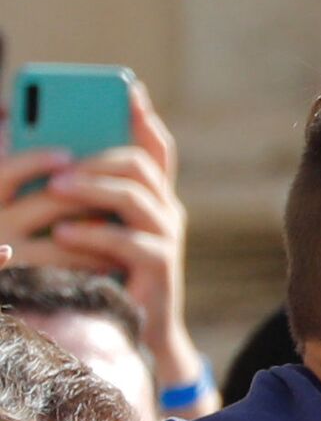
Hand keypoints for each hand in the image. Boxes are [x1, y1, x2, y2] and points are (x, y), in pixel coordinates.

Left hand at [31, 84, 201, 394]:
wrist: (140, 331)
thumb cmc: (111, 275)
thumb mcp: (101, 228)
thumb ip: (88, 196)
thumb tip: (52, 162)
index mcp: (155, 198)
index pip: (158, 149)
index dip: (145, 118)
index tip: (129, 89)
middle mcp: (168, 212)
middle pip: (142, 166)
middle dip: (100, 156)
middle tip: (59, 163)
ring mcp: (168, 239)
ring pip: (136, 196)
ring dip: (92, 187)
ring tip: (55, 188)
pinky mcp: (161, 267)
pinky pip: (127, 241)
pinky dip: (92, 233)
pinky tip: (63, 233)